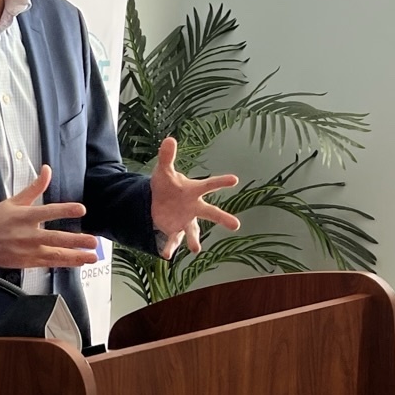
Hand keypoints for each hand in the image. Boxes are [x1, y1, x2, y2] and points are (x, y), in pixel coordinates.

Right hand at [0, 164, 100, 269]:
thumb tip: (47, 170)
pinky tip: (77, 262)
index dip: (66, 210)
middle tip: (93, 241)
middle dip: (76, 240)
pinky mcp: (27, 262)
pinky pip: (49, 263)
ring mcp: (28, 250)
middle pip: (56, 238)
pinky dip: (64, 263)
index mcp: (24, 216)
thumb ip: (34, 187)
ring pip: (55, 254)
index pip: (49, 211)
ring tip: (91, 257)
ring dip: (75, 257)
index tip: (81, 210)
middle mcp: (27, 234)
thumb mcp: (13, 201)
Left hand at [148, 137, 241, 257]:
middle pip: (210, 213)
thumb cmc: (166, 185)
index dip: (221, 182)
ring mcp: (186, 221)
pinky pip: (173, 240)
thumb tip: (169, 139)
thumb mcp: (163, 171)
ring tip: (196, 249)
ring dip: (193, 240)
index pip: (209, 185)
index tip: (235, 179)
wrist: (158, 201)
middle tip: (236, 225)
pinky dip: (170, 247)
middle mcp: (194, 208)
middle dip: (222, 218)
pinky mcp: (175, 230)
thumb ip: (167, 156)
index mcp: (193, 191)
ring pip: (193, 231)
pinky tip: (165, 255)